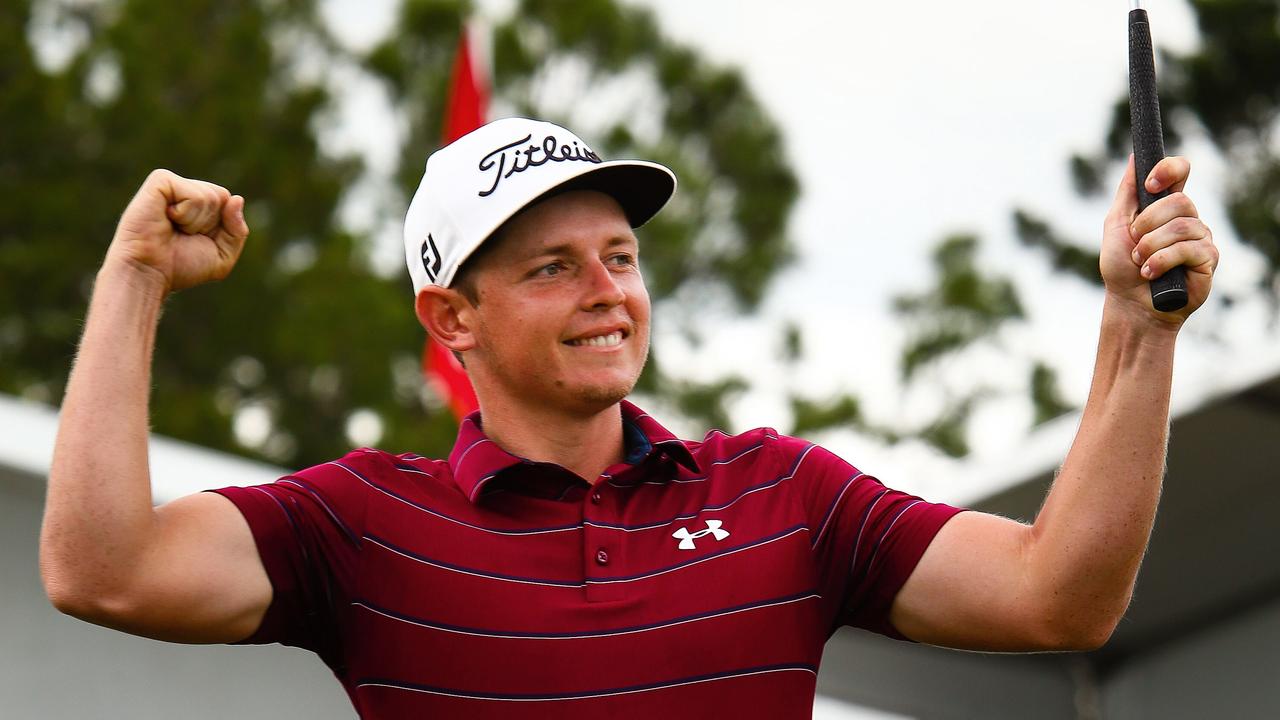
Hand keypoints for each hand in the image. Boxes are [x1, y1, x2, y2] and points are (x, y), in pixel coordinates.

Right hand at [105, 169, 249, 293]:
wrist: (149, 272)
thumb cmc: (179, 266)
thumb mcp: (222, 255)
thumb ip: (237, 230)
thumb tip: (237, 198)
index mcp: (197, 203)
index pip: (229, 202)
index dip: (220, 226)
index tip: (196, 239)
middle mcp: (184, 190)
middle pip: (222, 196)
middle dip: (209, 223)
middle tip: (183, 234)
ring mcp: (171, 183)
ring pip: (210, 196)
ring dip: (196, 221)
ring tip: (172, 227)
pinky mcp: (159, 181)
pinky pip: (193, 194)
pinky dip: (186, 213)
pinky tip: (166, 217)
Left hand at [1100, 155, 1216, 326]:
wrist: (1130, 304)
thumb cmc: (1121, 267)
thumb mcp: (1116, 225)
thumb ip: (1127, 193)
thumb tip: (1134, 157)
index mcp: (1166, 206)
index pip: (1180, 172)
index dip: (1169, 170)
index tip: (1150, 183)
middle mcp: (1187, 218)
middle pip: (1179, 201)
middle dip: (1148, 224)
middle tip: (1135, 244)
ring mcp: (1201, 238)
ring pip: (1182, 226)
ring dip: (1151, 246)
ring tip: (1141, 263)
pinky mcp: (1208, 259)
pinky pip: (1189, 248)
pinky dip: (1162, 261)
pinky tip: (1151, 273)